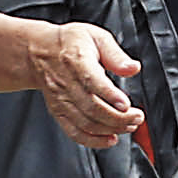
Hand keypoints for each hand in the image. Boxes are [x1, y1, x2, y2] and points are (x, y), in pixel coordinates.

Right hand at [34, 24, 145, 148]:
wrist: (40, 52)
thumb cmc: (70, 43)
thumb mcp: (96, 36)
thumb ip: (116, 54)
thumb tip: (133, 68)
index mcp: (76, 61)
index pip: (92, 81)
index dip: (110, 95)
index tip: (126, 105)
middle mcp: (66, 83)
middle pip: (92, 108)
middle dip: (119, 118)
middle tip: (137, 117)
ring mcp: (61, 100)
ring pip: (86, 123)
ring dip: (111, 129)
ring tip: (129, 125)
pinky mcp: (58, 112)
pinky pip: (74, 132)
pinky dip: (93, 141)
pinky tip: (110, 139)